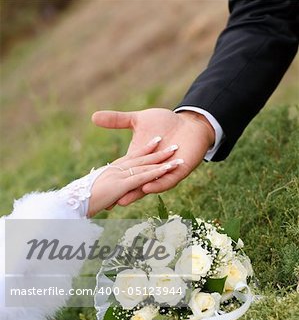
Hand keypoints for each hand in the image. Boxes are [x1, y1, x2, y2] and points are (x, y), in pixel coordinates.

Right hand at [92, 108, 214, 204]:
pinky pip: (167, 180)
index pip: (122, 170)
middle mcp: (149, 169)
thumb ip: (116, 119)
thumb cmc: (165, 121)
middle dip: (117, 191)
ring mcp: (164, 172)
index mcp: (138, 160)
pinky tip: (148, 187)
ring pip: (148, 182)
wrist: (191, 124)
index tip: (95, 189)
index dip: (111, 179)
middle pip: (131, 181)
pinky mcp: (178, 172)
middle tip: (103, 202)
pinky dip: (157, 183)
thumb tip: (93, 117)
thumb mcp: (137, 120)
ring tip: (122, 201)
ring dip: (134, 193)